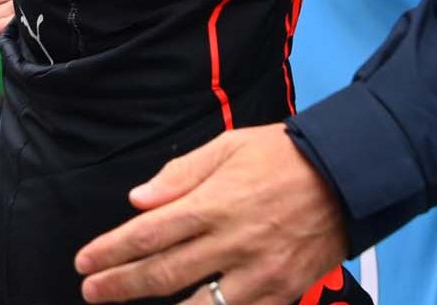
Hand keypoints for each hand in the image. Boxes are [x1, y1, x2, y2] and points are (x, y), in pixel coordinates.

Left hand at [74, 125, 346, 304]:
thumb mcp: (231, 146)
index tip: (85, 261)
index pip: (149, 233)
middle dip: (118, 286)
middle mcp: (234, 241)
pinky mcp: (282, 292)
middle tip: (92, 291)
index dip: (110, 251)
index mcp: (216, 202)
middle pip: (162, 274)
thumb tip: (138, 200)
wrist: (351, 175)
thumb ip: (182, 174)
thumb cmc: (287, 157)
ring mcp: (259, 273)